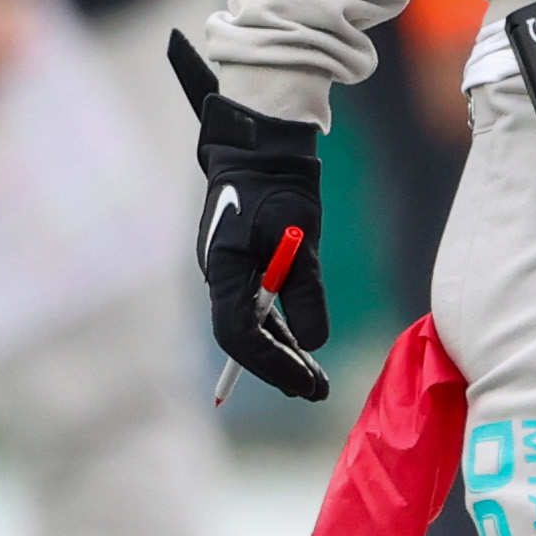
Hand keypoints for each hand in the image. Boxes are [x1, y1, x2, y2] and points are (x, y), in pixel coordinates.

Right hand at [171, 32, 331, 403]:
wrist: (262, 145)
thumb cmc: (280, 185)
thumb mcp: (300, 237)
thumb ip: (305, 290)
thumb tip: (314, 343)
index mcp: (223, 270)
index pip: (239, 337)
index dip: (272, 365)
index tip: (305, 383)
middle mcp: (219, 275)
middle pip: (243, 338)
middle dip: (279, 367)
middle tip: (315, 390)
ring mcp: (228, 270)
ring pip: (251, 325)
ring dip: (282, 352)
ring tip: (314, 379)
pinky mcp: (242, 264)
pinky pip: (256, 307)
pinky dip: (279, 329)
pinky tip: (302, 346)